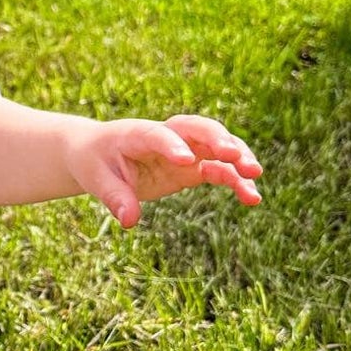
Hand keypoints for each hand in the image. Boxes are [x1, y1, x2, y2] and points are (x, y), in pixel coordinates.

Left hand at [66, 115, 262, 228]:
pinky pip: (219, 170)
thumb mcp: (96, 179)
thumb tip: (129, 221)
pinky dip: (236, 181)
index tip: (186, 161)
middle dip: (218, 140)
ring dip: (237, 158)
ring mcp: (184, 150)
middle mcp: (167, 136)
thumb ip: (114, 197)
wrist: (99, 153)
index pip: (158, 135)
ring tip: (254, 176)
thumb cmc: (95, 161)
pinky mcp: (192, 167)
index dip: (172, 145)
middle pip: (198, 129)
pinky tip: (251, 198)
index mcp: (137, 134)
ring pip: (217, 147)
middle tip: (235, 156)